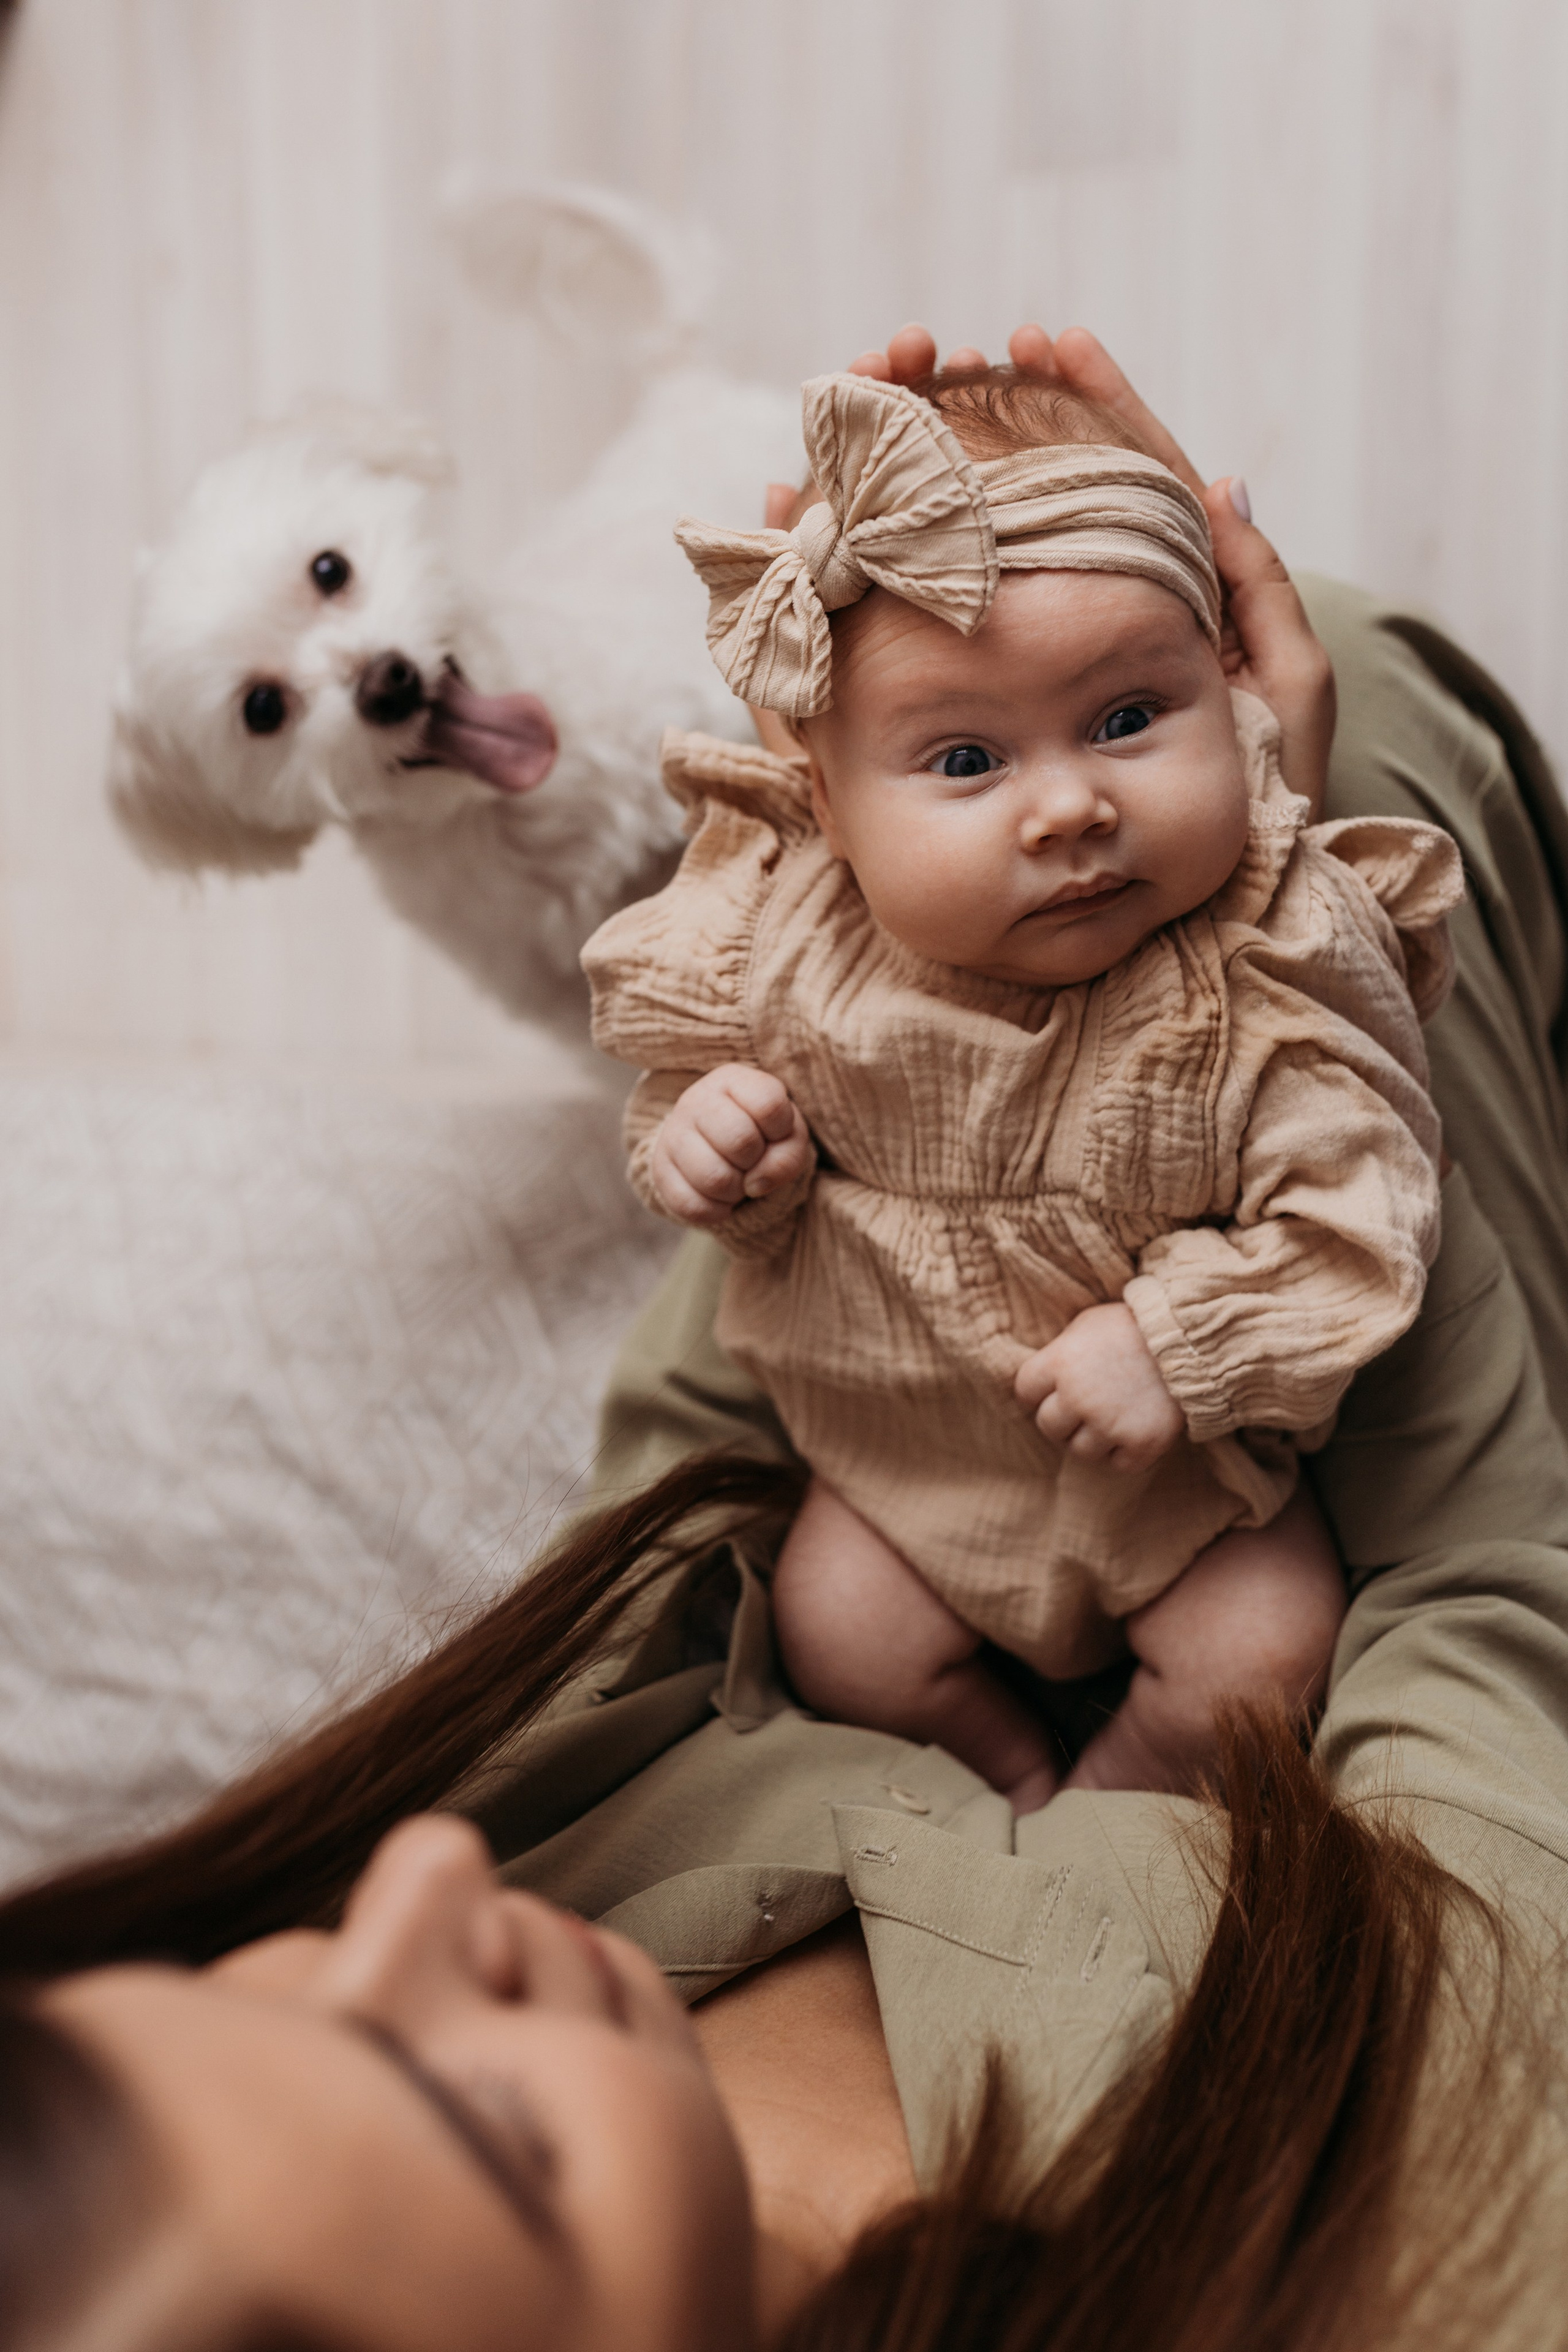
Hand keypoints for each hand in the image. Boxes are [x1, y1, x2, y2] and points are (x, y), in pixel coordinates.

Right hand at [650, 1065, 812, 1226]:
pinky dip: (716, 1211)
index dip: (781, 1130)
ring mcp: (672, 1134)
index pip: (769, 1105)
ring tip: (735, 1179)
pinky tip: (718, 1196)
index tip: (773, 1133)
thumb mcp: (787, 1136)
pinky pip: (693, 1205)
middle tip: (751, 1161)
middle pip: (741, 1141)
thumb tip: (756, 1185)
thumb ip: (788, 1155)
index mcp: (732, 1080)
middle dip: (756, 1162)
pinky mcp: (659, 1170)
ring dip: (736, 1191)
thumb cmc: (760, 1135)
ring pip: (715, 1178)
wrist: (714, 1147)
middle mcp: (696, 1100)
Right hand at [839, 324, 1335, 814]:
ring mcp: (1023, 660)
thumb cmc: (1266, 812)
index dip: (1084, 402)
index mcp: (1159, 597)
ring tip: (859, 412)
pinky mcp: (977, 710)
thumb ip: (1260, 589)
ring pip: (954, 548)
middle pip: (1020, 492)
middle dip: (967, 414)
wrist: (1206, 915)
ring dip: (900, 476)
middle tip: (919, 355)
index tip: (1043, 340)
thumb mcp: (1284, 693)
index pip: (1121, 473)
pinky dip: (859, 573)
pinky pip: (909, 627)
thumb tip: (1220, 480)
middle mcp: (1083, 618)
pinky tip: (814, 520)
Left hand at [1014, 1302, 1184, 1473]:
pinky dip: (1124, 1453)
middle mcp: (1079, 1398)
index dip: (1036, 1392)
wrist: (1190, 1337)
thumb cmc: (1132, 1325)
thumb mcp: (1086, 1324)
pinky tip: (1133, 1430)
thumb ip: (1060, 1352)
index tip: (1051, 1390)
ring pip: (1080, 1451)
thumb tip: (1040, 1380)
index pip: (1024, 1392)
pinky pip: (1118, 1465)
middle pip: (1048, 1426)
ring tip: (1110, 1418)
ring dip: (1092, 1439)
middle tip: (1084, 1406)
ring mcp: (1110, 1424)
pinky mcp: (1142, 1443)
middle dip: (1062, 1419)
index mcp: (1060, 1363)